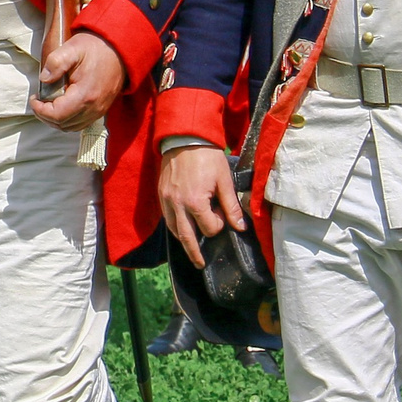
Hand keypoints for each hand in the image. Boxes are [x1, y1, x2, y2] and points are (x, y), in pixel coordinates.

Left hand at [32, 29, 125, 131]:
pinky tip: (61, 106)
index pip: (57, 115)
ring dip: (55, 119)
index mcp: (85, 95)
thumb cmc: (96, 48)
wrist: (119, 50)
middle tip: (38, 101)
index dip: (40, 110)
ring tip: (47, 104)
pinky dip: (67, 119)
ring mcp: (99, 111)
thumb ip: (55, 63)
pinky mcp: (101, 110)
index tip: (34, 98)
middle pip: (63, 124)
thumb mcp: (73, 49)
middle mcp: (94, 108)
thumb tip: (43, 79)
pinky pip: (80, 123)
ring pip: (71, 127)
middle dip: (45, 115)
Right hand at [159, 143, 242, 264]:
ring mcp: (167, 201)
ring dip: (183, 241)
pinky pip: (167, 218)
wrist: (185, 137)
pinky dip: (175, 226)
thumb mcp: (224, 180)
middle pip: (186, 238)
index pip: (208, 227)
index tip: (222, 212)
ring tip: (192, 250)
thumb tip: (240, 226)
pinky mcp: (161, 195)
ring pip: (174, 230)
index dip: (218, 224)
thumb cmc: (207, 156)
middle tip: (200, 264)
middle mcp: (177, 205)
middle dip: (194, 253)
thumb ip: (231, 205)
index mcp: (195, 202)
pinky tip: (181, 228)